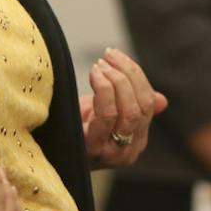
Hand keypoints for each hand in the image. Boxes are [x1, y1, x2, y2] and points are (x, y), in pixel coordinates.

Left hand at [79, 48, 167, 170]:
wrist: (49, 148)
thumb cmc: (75, 130)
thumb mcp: (105, 115)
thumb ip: (131, 105)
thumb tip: (162, 101)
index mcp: (137, 141)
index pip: (149, 104)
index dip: (136, 76)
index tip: (117, 56)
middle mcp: (130, 151)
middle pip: (142, 107)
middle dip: (128, 75)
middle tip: (107, 58)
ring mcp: (114, 154)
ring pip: (130, 111)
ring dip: (116, 80)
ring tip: (99, 66)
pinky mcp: (95, 150)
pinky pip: (108, 115)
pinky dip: (105, 89)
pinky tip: (95, 76)